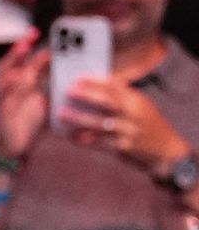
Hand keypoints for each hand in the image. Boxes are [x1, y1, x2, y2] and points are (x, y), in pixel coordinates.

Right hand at [0, 28, 48, 161]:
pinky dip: (10, 85)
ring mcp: (5, 99)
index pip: (28, 61)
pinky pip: (5, 96)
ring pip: (7, 74)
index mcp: (23, 85)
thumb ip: (54, 88)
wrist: (13, 149)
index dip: (34, 47)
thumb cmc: (28, 125)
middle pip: (14, 62)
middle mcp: (12, 89)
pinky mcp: (2, 112)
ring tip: (22, 47)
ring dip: (14, 60)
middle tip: (32, 33)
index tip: (43, 33)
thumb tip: (75, 76)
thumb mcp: (46, 103)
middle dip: (21, 47)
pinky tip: (16, 77)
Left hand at [57, 75, 190, 175]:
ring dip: (79, 118)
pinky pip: (101, 142)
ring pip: (101, 123)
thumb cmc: (148, 125)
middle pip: (109, 101)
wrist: (167, 151)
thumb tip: (94, 86)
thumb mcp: (140, 106)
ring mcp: (130, 131)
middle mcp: (134, 114)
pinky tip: (73, 136)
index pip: (116, 86)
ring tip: (62, 113)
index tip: (77, 77)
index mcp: (137, 100)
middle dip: (88, 95)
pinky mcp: (124, 147)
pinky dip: (86, 139)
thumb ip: (121, 97)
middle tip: (69, 91)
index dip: (96, 81)